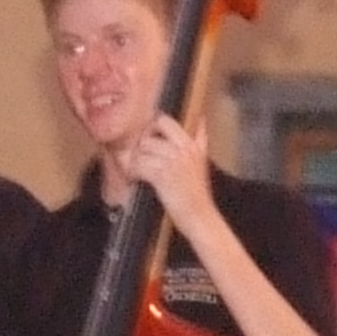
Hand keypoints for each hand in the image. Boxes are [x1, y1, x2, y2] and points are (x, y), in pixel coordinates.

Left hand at [114, 112, 217, 226]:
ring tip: (135, 170)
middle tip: (139, 153)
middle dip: (142, 141)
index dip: (151, 128)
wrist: (200, 217)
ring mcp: (173, 162)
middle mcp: (184, 150)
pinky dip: (133, 172)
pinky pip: (140, 165)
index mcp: (192, 145)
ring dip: (135, 159)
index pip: (165, 120)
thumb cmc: (198, 193)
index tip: (147, 140)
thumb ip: (200, 139)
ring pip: (143, 148)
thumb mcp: (202, 161)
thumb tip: (202, 118)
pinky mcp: (162, 176)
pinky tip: (134, 178)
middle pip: (151, 132)